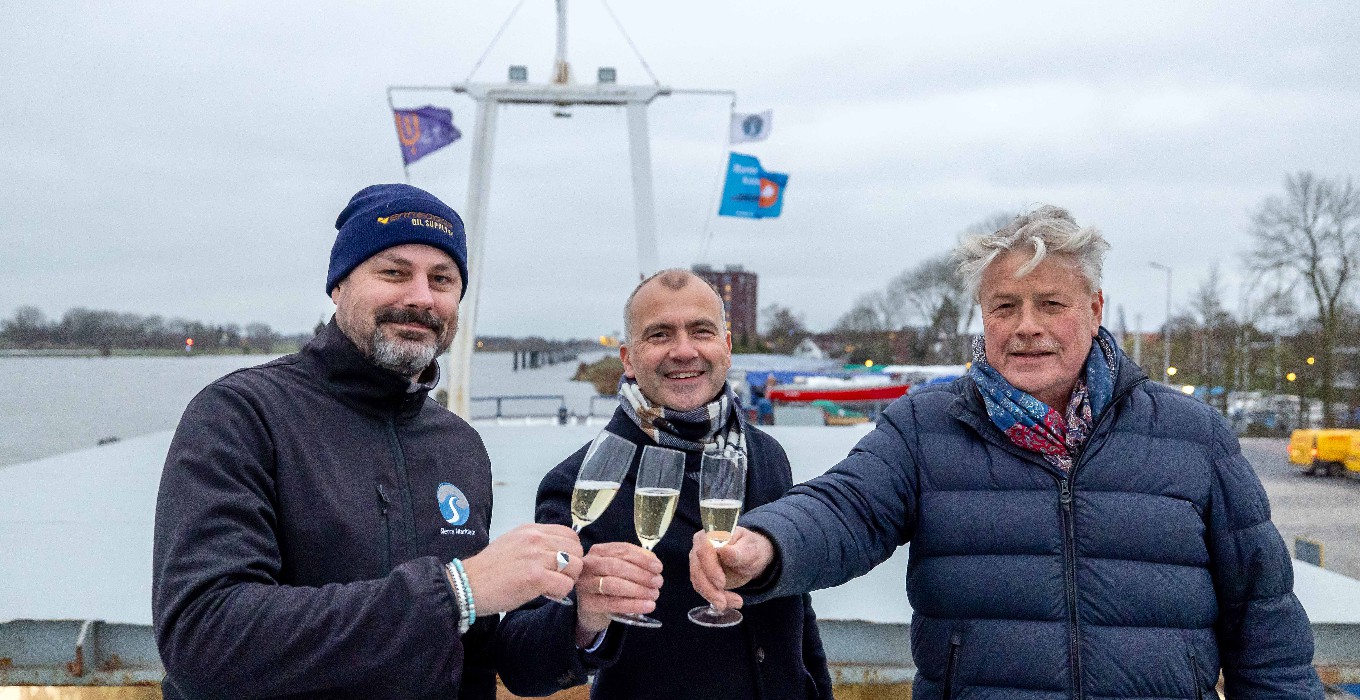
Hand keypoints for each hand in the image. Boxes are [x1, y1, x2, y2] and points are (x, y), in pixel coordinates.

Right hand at [459, 524, 583, 614]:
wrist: (467, 585)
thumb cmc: (488, 570)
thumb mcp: (513, 544)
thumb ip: (536, 544)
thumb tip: (560, 554)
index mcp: (531, 530)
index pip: (570, 534)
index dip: (571, 551)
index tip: (561, 565)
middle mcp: (535, 539)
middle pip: (577, 550)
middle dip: (572, 567)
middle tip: (557, 578)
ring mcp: (536, 557)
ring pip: (575, 567)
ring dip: (566, 580)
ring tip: (551, 586)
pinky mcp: (535, 577)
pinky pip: (565, 585)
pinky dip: (560, 593)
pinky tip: (546, 594)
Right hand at [574, 542, 663, 644]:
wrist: (592, 608)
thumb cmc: (610, 582)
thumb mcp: (622, 569)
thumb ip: (637, 562)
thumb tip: (654, 563)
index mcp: (599, 551)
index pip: (622, 550)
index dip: (642, 558)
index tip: (659, 567)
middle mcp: (588, 564)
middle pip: (616, 566)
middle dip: (641, 574)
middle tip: (658, 583)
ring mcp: (585, 584)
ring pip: (612, 584)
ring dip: (638, 589)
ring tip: (654, 594)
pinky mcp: (588, 604)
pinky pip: (612, 604)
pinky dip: (632, 605)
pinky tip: (647, 606)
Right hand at [689, 526, 773, 611]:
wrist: (752, 557)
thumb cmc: (751, 548)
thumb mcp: (751, 549)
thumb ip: (738, 552)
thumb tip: (723, 550)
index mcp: (712, 533)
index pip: (704, 549)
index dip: (710, 568)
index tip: (721, 584)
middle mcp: (700, 546)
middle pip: (698, 568)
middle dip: (710, 588)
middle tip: (724, 602)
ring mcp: (698, 561)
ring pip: (698, 581)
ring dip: (713, 596)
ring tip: (735, 603)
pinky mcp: (700, 575)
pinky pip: (702, 589)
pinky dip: (714, 598)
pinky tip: (728, 603)